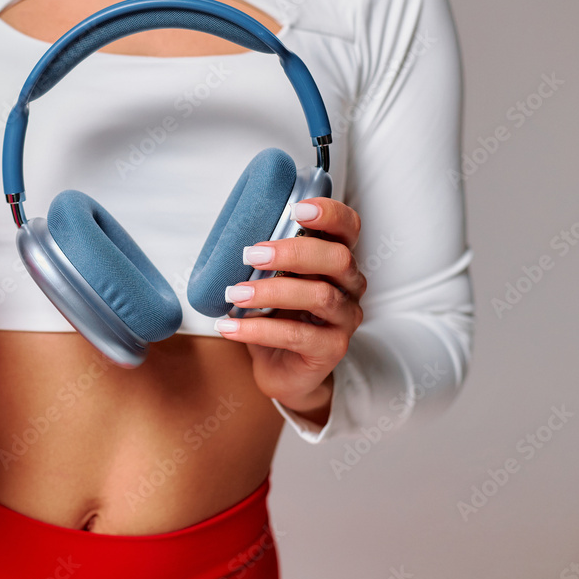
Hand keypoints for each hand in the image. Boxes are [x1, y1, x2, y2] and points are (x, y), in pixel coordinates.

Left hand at [215, 197, 366, 424]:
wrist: (282, 370)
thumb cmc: (277, 317)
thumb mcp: (271, 282)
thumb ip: (266, 259)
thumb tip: (232, 234)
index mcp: (336, 261)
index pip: (348, 228)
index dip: (330, 214)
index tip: (297, 208)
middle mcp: (349, 287)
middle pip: (338, 258)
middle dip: (293, 252)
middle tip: (252, 255)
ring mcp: (344, 319)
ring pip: (320, 296)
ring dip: (271, 292)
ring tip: (233, 294)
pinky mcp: (331, 349)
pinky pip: (297, 335)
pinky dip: (258, 330)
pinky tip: (229, 326)